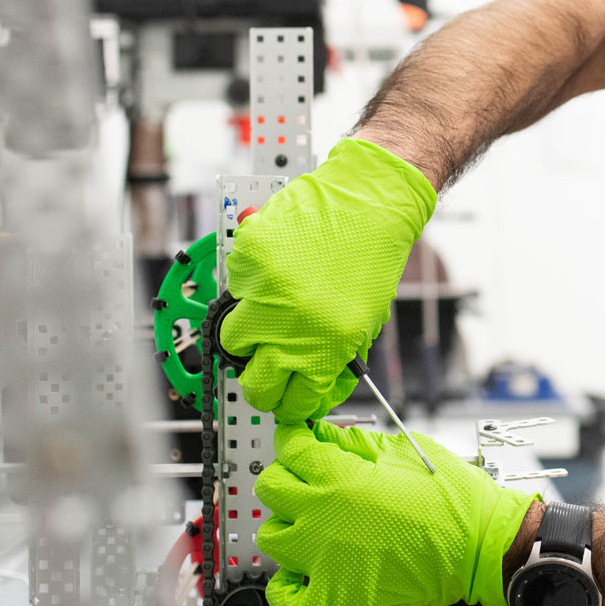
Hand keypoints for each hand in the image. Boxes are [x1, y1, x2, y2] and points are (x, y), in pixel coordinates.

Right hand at [220, 138, 436, 421]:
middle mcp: (294, 324)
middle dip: (259, 383)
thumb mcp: (364, 321)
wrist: (368, 201)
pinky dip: (247, 286)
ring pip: (233, 340)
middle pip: (255, 384)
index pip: (295, 401)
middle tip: (263, 368)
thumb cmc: (371, 255)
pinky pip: (233, 290)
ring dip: (248, 332)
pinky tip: (274, 270)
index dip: (288, 404)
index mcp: (329, 345)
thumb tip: (307, 387)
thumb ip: (332, 357)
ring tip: (268, 312)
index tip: (284, 399)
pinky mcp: (248, 261)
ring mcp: (266, 294)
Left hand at [254, 422, 538, 605]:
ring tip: (311, 524)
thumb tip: (327, 435)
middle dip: (287, 475)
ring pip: (271, 537)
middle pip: (270, 488)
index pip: (290, 448)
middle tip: (308, 478)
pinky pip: (285, 598)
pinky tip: (300, 571)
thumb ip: (358, 443)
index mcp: (341, 478)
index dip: (295, 439)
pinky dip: (284, 586)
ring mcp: (323, 561)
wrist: (481, 548)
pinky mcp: (335, 598)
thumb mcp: (407, 451)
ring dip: (286, 525)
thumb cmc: (455, 500)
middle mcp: (322, 518)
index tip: (301, 442)